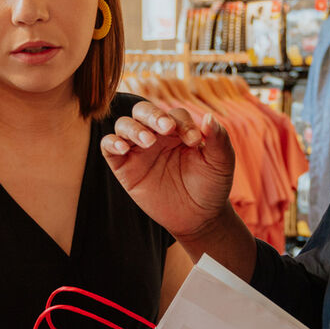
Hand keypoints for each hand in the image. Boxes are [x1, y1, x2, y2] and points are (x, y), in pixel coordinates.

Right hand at [101, 100, 235, 239]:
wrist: (198, 218)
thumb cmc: (211, 186)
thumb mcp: (221, 162)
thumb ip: (218, 138)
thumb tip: (209, 117)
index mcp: (178, 130)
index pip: (174, 115)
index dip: (183, 123)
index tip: (194, 141)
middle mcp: (156, 135)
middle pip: (143, 110)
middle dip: (153, 115)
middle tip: (167, 128)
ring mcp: (138, 150)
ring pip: (124, 125)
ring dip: (134, 128)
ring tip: (148, 141)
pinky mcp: (124, 166)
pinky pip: (108, 146)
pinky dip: (112, 142)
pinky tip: (123, 148)